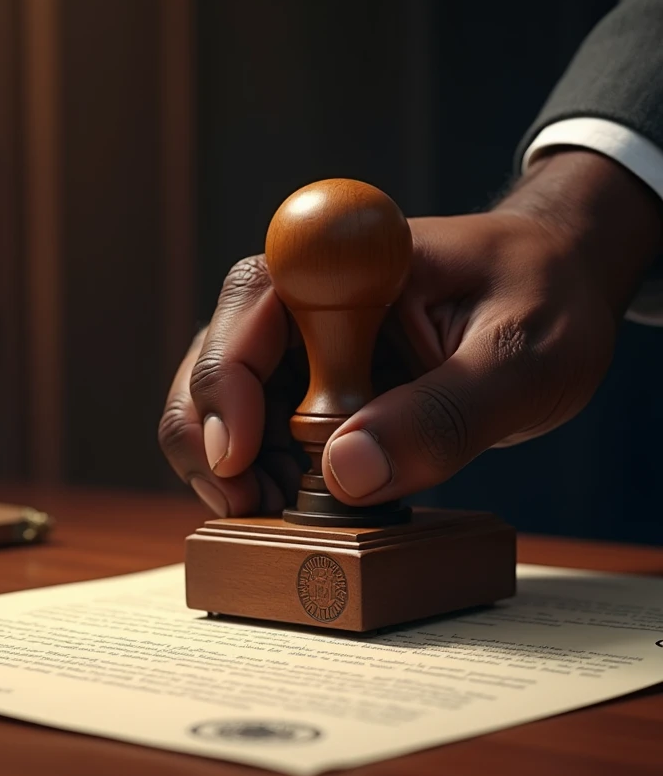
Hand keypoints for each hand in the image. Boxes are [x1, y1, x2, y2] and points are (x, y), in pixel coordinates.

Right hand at [159, 150, 660, 514]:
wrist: (560, 291)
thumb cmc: (547, 299)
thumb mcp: (520, 358)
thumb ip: (442, 413)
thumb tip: (346, 474)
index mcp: (352, 263)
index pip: (254, 302)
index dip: (224, 379)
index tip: (239, 456)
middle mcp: (312, 294)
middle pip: (217, 355)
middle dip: (216, 441)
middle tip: (251, 509)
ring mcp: (310, 339)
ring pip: (226, 399)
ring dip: (234, 465)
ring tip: (277, 512)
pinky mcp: (318, 377)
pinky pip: (264, 424)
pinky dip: (264, 470)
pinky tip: (293, 501)